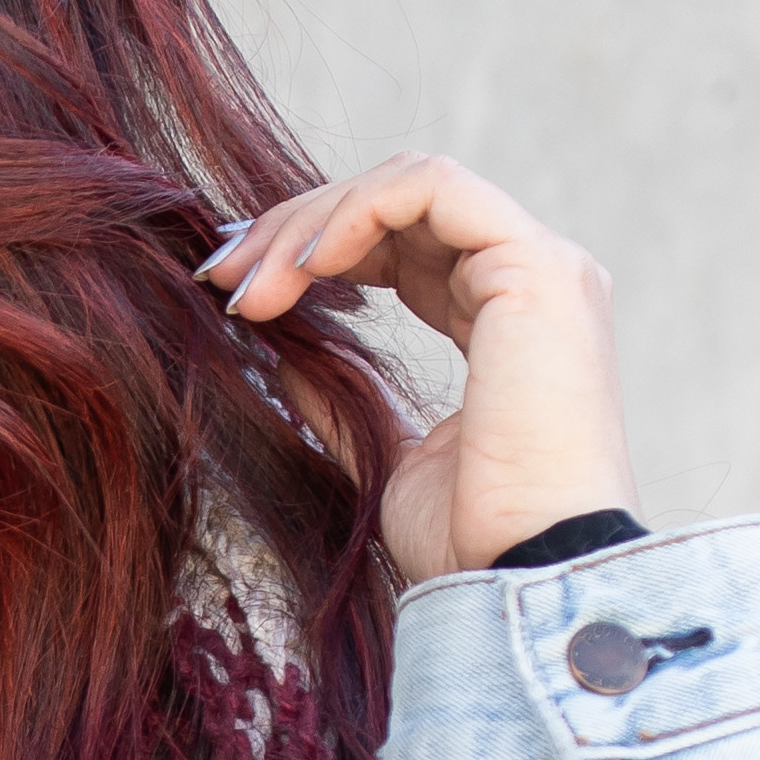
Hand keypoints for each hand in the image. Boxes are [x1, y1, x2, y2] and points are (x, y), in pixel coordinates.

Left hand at [202, 154, 641, 589]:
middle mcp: (529, 280)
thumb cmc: (467, 540)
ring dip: (312, 221)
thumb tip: (279, 358)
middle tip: (218, 275)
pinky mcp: (537, 266)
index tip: (233, 292)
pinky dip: (352, 212)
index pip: (401, 245)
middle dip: (294, 228)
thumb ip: (342, 401)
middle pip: (398, 205)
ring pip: (408, 184)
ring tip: (247, 286)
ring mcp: (542, 267)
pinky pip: (430, 190)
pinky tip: (300, 267)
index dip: (312, 250)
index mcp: (503, 320)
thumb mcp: (386, 456)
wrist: (521, 575)